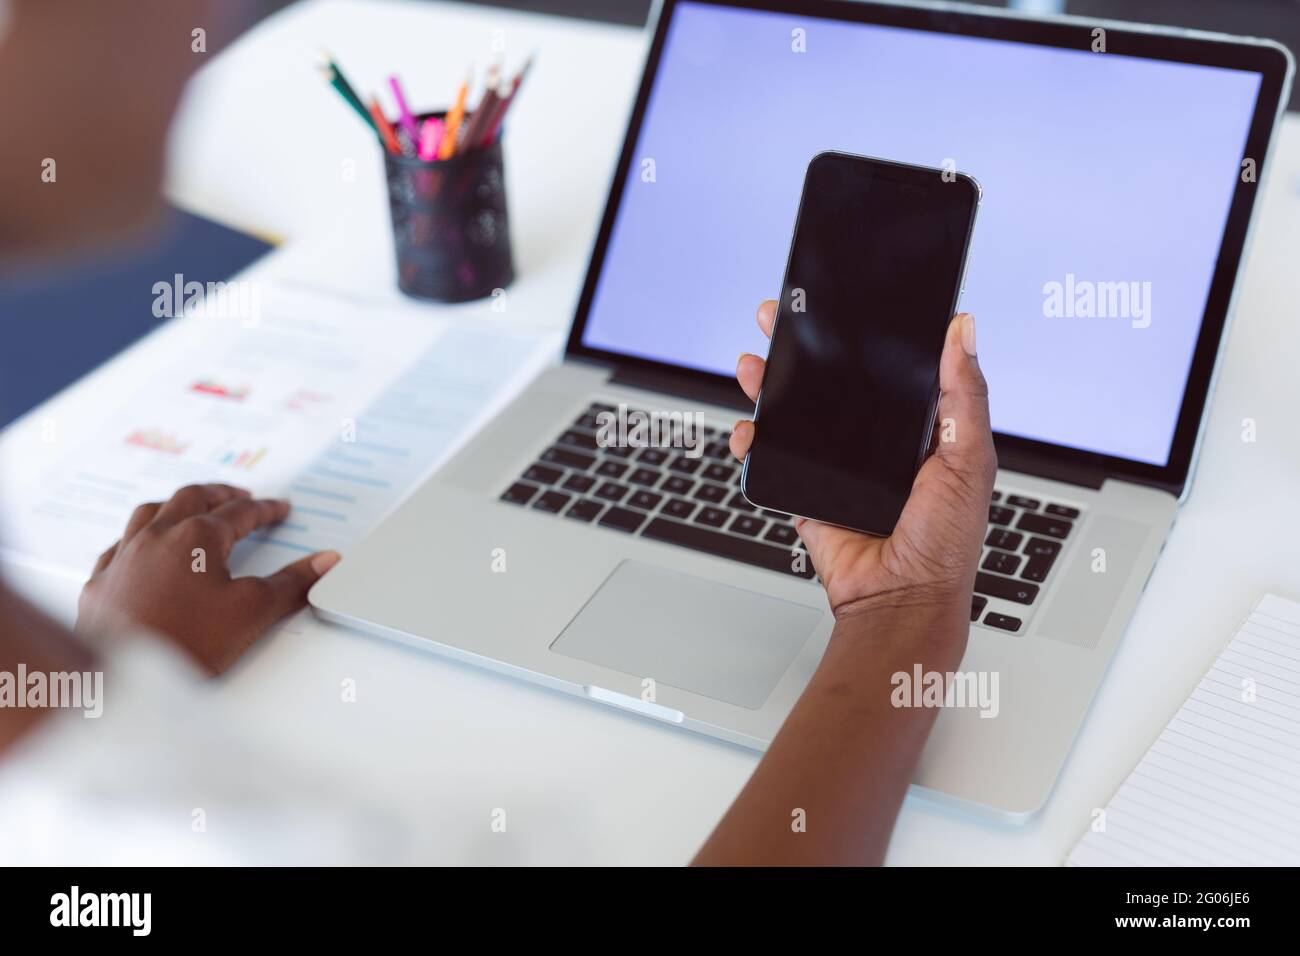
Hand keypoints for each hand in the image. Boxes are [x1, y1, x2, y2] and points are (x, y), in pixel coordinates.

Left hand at [76, 483, 340, 673]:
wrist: (121, 678)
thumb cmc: (187, 641)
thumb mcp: (253, 611)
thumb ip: (293, 583)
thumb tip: (326, 560)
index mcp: (196, 537)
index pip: (239, 514)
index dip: (264, 510)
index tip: (279, 509)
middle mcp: (156, 537)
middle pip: (191, 499)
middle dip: (220, 495)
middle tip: (240, 496)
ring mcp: (123, 557)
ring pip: (150, 513)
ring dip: (176, 505)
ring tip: (191, 508)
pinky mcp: (101, 583)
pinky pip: (119, 545)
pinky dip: (138, 538)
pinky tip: (142, 548)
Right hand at [732, 302, 995, 621]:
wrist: (900, 601)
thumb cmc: (947, 541)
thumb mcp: (970, 460)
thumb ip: (965, 395)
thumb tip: (964, 330)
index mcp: (917, 425)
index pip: (884, 367)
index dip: (859, 334)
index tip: (835, 303)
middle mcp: (874, 440)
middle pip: (829, 381)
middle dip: (797, 348)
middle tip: (776, 317)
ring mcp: (836, 464)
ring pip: (794, 413)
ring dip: (767, 386)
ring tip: (751, 364)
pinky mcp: (806, 490)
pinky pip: (773, 458)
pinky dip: (753, 442)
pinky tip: (748, 431)